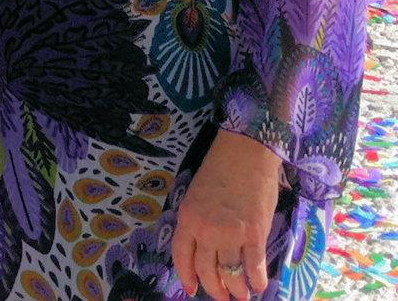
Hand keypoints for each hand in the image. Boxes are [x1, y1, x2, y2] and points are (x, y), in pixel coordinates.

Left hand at [173, 129, 283, 299]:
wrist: (244, 153)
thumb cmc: (220, 171)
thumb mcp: (196, 196)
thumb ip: (197, 222)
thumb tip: (203, 248)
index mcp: (187, 218)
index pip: (182, 256)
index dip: (187, 277)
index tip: (192, 290)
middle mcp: (205, 229)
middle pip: (206, 270)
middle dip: (214, 289)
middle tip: (222, 297)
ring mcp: (230, 233)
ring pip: (230, 273)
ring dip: (236, 289)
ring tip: (241, 295)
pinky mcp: (254, 234)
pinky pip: (253, 266)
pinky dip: (256, 280)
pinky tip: (258, 286)